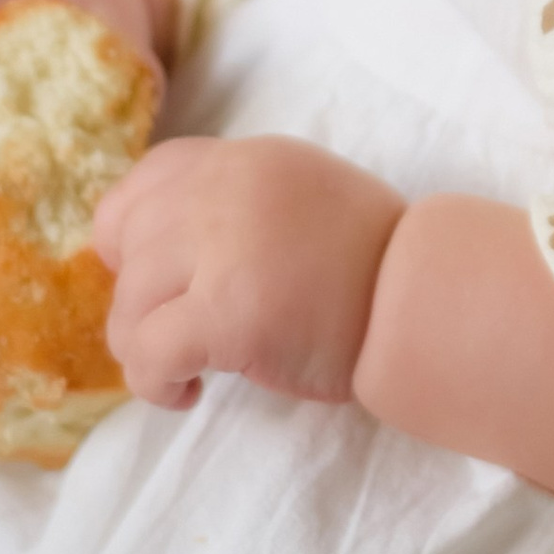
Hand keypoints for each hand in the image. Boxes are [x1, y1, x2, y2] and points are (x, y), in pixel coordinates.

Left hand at [91, 137, 404, 411]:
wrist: (427, 305)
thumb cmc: (372, 268)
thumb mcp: (301, 198)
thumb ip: (237, 204)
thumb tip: (157, 248)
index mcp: (246, 160)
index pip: (148, 179)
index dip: (138, 236)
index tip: (168, 278)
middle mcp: (226, 189)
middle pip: (126, 241)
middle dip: (139, 297)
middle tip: (177, 332)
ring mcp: (224, 247)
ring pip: (128, 302)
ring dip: (143, 346)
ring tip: (186, 369)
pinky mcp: (227, 313)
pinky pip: (147, 353)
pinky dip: (154, 383)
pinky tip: (189, 392)